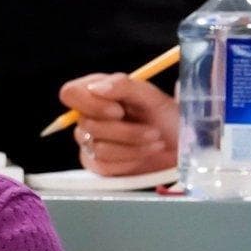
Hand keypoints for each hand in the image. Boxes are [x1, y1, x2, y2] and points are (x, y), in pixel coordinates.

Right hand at [58, 72, 178, 176]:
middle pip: (86, 124)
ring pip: (98, 147)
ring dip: (134, 146)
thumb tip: (96, 88)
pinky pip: (104, 164)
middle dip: (125, 130)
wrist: (181, 147)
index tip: (118, 110)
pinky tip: (144, 153)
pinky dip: (131, 159)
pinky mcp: (96, 164)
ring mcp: (89, 141)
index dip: (90, 103)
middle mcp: (88, 116)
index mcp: (96, 93)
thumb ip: (124, 86)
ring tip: (155, 142)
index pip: (70, 93)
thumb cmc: (166, 118)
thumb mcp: (152, 97)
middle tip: (153, 130)